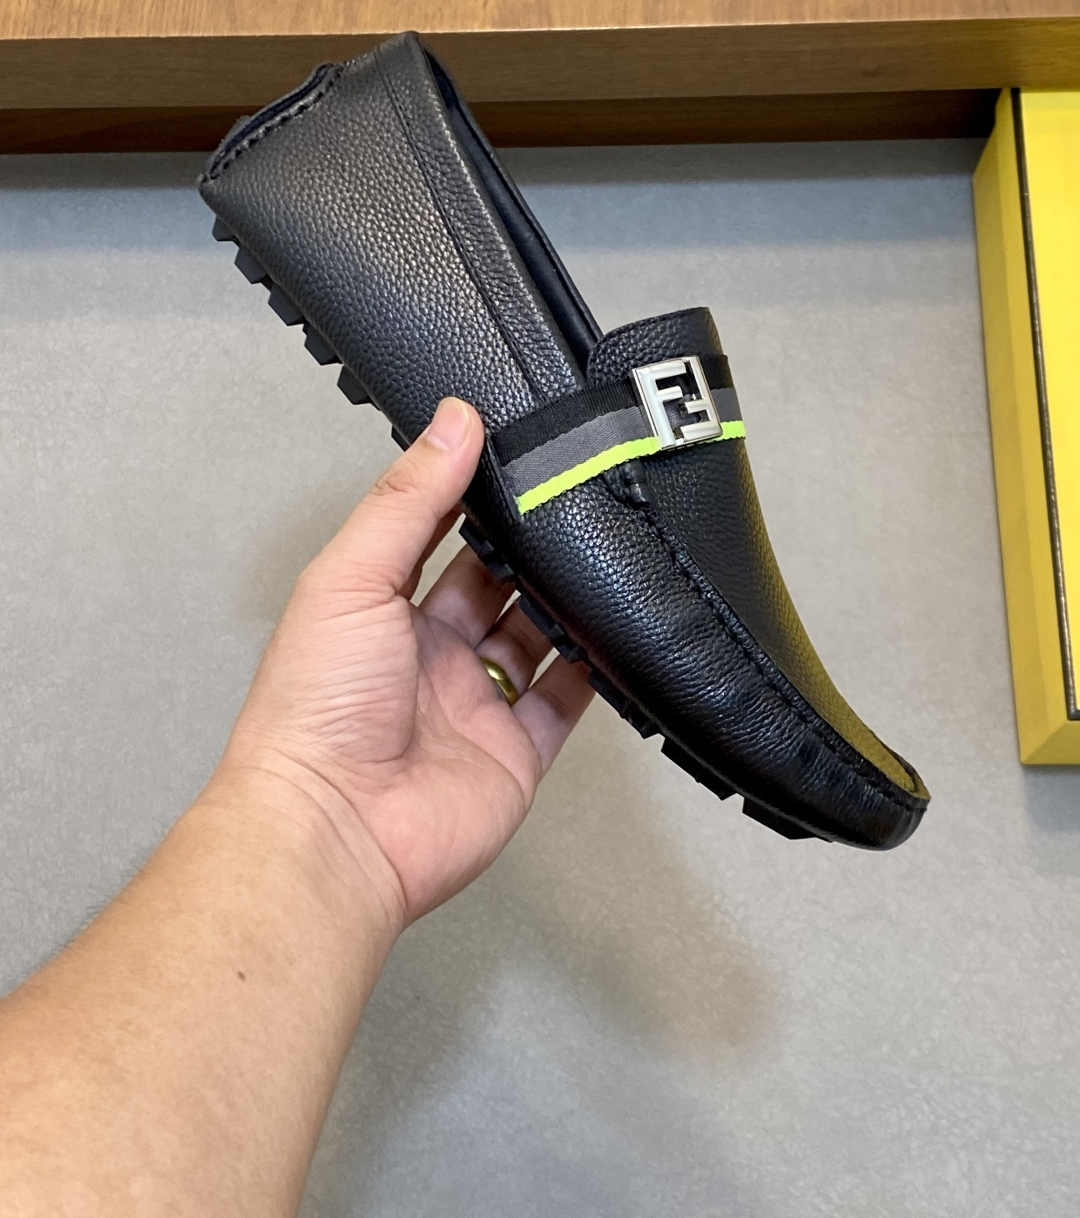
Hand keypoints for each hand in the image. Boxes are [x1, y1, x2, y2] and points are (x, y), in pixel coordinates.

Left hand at [218, 397, 592, 930]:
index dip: (467, 497)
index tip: (512, 454)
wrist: (336, 828)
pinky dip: (591, 671)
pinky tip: (610, 635)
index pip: (431, 536)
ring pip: (533, 637)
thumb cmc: (313, 713)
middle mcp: (425, 656)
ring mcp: (471, 705)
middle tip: (567, 500)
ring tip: (596, 554)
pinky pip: (563, 703)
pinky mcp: (514, 753)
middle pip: (490, 584)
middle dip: (525, 546)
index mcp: (376, 611)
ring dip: (561, 602)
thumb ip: (407, 501)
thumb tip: (451, 423)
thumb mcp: (351, 577)